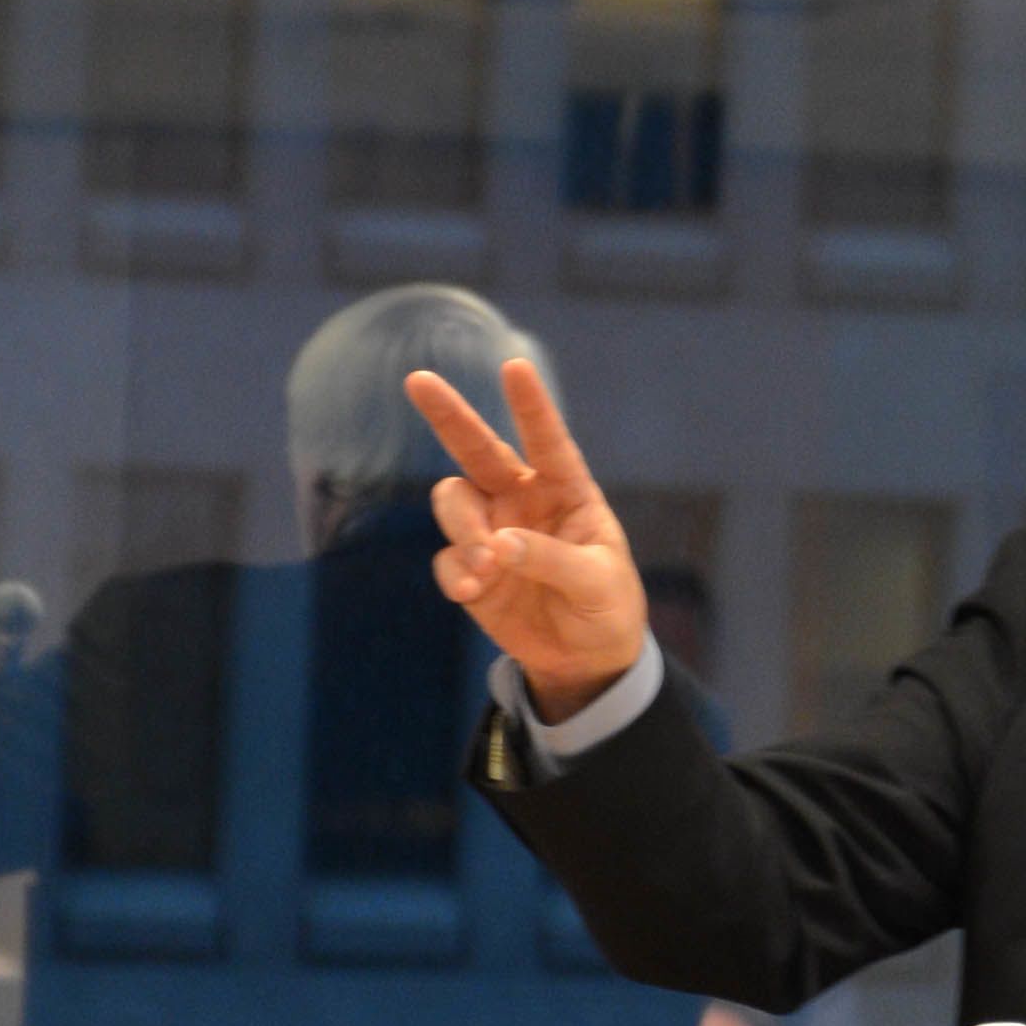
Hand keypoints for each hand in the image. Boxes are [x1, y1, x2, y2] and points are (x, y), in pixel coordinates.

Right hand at [413, 360, 649, 723]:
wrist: (586, 659)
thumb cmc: (606, 606)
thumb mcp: (597, 583)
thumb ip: (554, 560)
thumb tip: (500, 545)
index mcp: (566, 490)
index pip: (548, 441)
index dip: (531, 405)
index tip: (515, 366)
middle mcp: (522, 500)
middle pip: (477, 448)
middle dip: (450, 415)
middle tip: (419, 381)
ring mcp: (491, 532)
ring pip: (454, 502)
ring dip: (463, 528)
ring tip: (486, 568)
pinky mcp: (470, 570)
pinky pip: (447, 559)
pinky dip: (456, 572)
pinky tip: (473, 591)